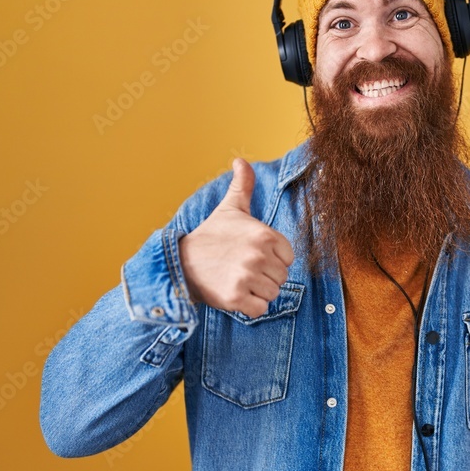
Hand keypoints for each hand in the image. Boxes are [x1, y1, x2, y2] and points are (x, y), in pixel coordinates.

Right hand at [178, 158, 294, 317]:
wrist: (181, 263)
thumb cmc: (211, 237)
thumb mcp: (230, 209)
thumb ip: (242, 185)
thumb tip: (240, 160)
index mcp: (265, 235)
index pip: (288, 258)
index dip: (272, 259)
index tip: (252, 255)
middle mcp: (258, 256)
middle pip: (281, 277)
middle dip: (265, 277)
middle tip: (242, 269)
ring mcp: (247, 278)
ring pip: (272, 294)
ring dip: (257, 292)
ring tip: (237, 279)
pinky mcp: (236, 298)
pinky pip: (259, 310)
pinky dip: (249, 307)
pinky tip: (234, 293)